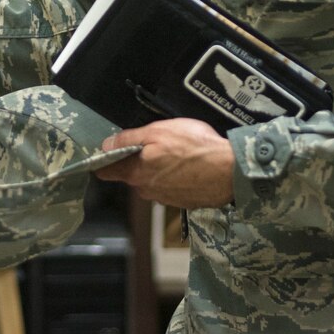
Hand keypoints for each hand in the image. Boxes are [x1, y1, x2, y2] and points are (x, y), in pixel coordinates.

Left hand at [93, 118, 235, 208]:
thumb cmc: (194, 147)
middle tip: (155, 145)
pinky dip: (177, 178)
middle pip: (131, 175)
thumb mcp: (158, 132)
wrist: (230, 171)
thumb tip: (106, 145)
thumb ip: (129, 139)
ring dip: (159, 170)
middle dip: (138, 162)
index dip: (102, 161)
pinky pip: (172, 188)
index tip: (107, 151)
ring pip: (153, 181)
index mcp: (136, 173)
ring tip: (178, 154)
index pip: (105, 172)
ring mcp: (165, 199)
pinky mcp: (184, 202)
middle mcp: (147, 191)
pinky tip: (190, 167)